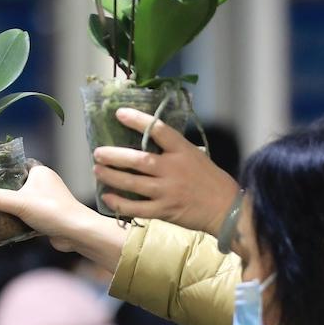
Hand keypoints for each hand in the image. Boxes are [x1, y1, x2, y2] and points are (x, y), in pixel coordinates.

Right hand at [0, 165, 124, 272]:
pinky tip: (3, 225)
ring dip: (8, 207)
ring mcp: (45, 201)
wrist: (76, 234)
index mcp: (40, 172)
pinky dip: (16, 220)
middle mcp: (44, 184)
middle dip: (1, 192)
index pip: (15, 166)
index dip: (0, 171)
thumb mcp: (19, 203)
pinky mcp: (46, 216)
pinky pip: (26, 215)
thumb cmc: (53, 211)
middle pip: (15, 185)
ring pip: (20, 201)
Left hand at [92, 109, 240, 235]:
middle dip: (114, 156)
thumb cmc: (211, 180)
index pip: (158, 130)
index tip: (119, 113)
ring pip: (132, 183)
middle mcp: (173, 169)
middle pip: (138, 159)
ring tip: (97, 170)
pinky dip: (119, 203)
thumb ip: (173, 149)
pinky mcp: (164, 210)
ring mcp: (167, 191)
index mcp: (183, 151)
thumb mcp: (195, 156)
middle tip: (98, 152)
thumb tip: (147, 140)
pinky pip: (136, 207)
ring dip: (111, 176)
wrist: (227, 209)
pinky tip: (107, 197)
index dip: (137, 120)